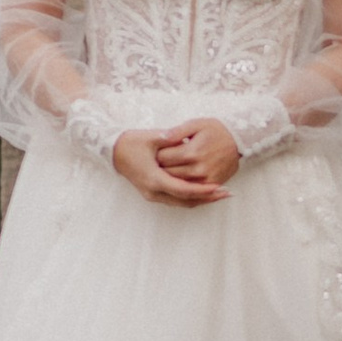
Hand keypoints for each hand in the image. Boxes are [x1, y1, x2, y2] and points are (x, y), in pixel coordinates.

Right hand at [111, 123, 237, 205]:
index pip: (183, 189)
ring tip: (221, 194)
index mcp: (154, 179)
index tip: (219, 187)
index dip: (202, 190)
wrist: (114, 152)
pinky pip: (177, 200)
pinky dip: (192, 197)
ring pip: (182, 203)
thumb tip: (185, 138)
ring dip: (202, 200)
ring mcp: (153, 195)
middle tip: (227, 193)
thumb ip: (169, 139)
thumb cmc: (132, 142)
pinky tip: (206, 193)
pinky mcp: (154, 193)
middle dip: (207, 198)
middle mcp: (154, 191)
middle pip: (186, 200)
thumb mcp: (151, 137)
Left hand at [152, 118, 241, 192]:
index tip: (155, 150)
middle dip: (160, 167)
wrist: (239, 141)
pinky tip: (179, 177)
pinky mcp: (211, 185)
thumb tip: (161, 137)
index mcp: (191, 152)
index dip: (156, 154)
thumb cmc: (216, 130)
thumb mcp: (196, 124)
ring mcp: (204, 179)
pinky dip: (182, 184)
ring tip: (167, 169)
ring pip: (177, 184)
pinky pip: (191, 190)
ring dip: (169, 177)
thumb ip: (177, 131)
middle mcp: (197, 168)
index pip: (163, 158)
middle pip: (167, 173)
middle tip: (157, 161)